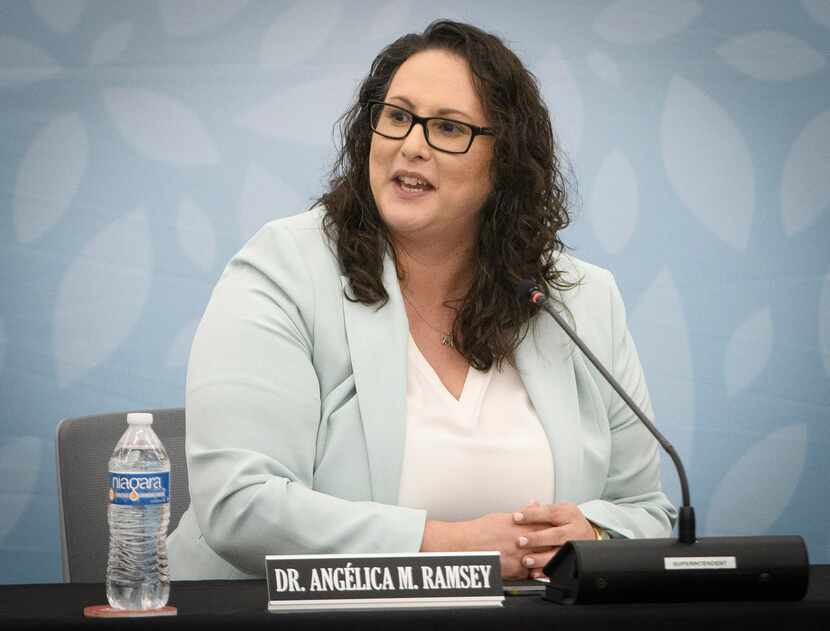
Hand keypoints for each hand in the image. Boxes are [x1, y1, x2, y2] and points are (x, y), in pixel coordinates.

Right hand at [421, 512, 556, 578]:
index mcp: (521, 527)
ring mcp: (519, 558)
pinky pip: (531, 573)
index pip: (546, 526)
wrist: (466, 545)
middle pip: (548, 544)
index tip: (564, 527)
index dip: (557, 527)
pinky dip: (536, 571)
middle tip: (565, 544)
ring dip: (549, 559)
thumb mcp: (504, 516)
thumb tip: (535, 503)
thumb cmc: (481, 530)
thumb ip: (523, 512)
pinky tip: (539, 570)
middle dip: (557, 544)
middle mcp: (522, 542)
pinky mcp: (514, 572)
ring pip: (542, 560)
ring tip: (556, 558)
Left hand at [512, 501, 596, 578]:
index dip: (532, 515)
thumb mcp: (559, 510)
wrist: (589, 534)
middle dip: (537, 539)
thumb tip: (526, 507)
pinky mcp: (576, 561)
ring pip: (560, 554)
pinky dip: (547, 571)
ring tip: (526, 560)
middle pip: (556, 534)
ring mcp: (578, 547)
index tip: (516, 517)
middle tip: (520, 541)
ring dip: (541, 558)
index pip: (550, 512)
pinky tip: (535, 572)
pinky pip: (561, 568)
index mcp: (569, 513)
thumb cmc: (568, 521)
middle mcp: (576, 530)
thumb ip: (541, 509)